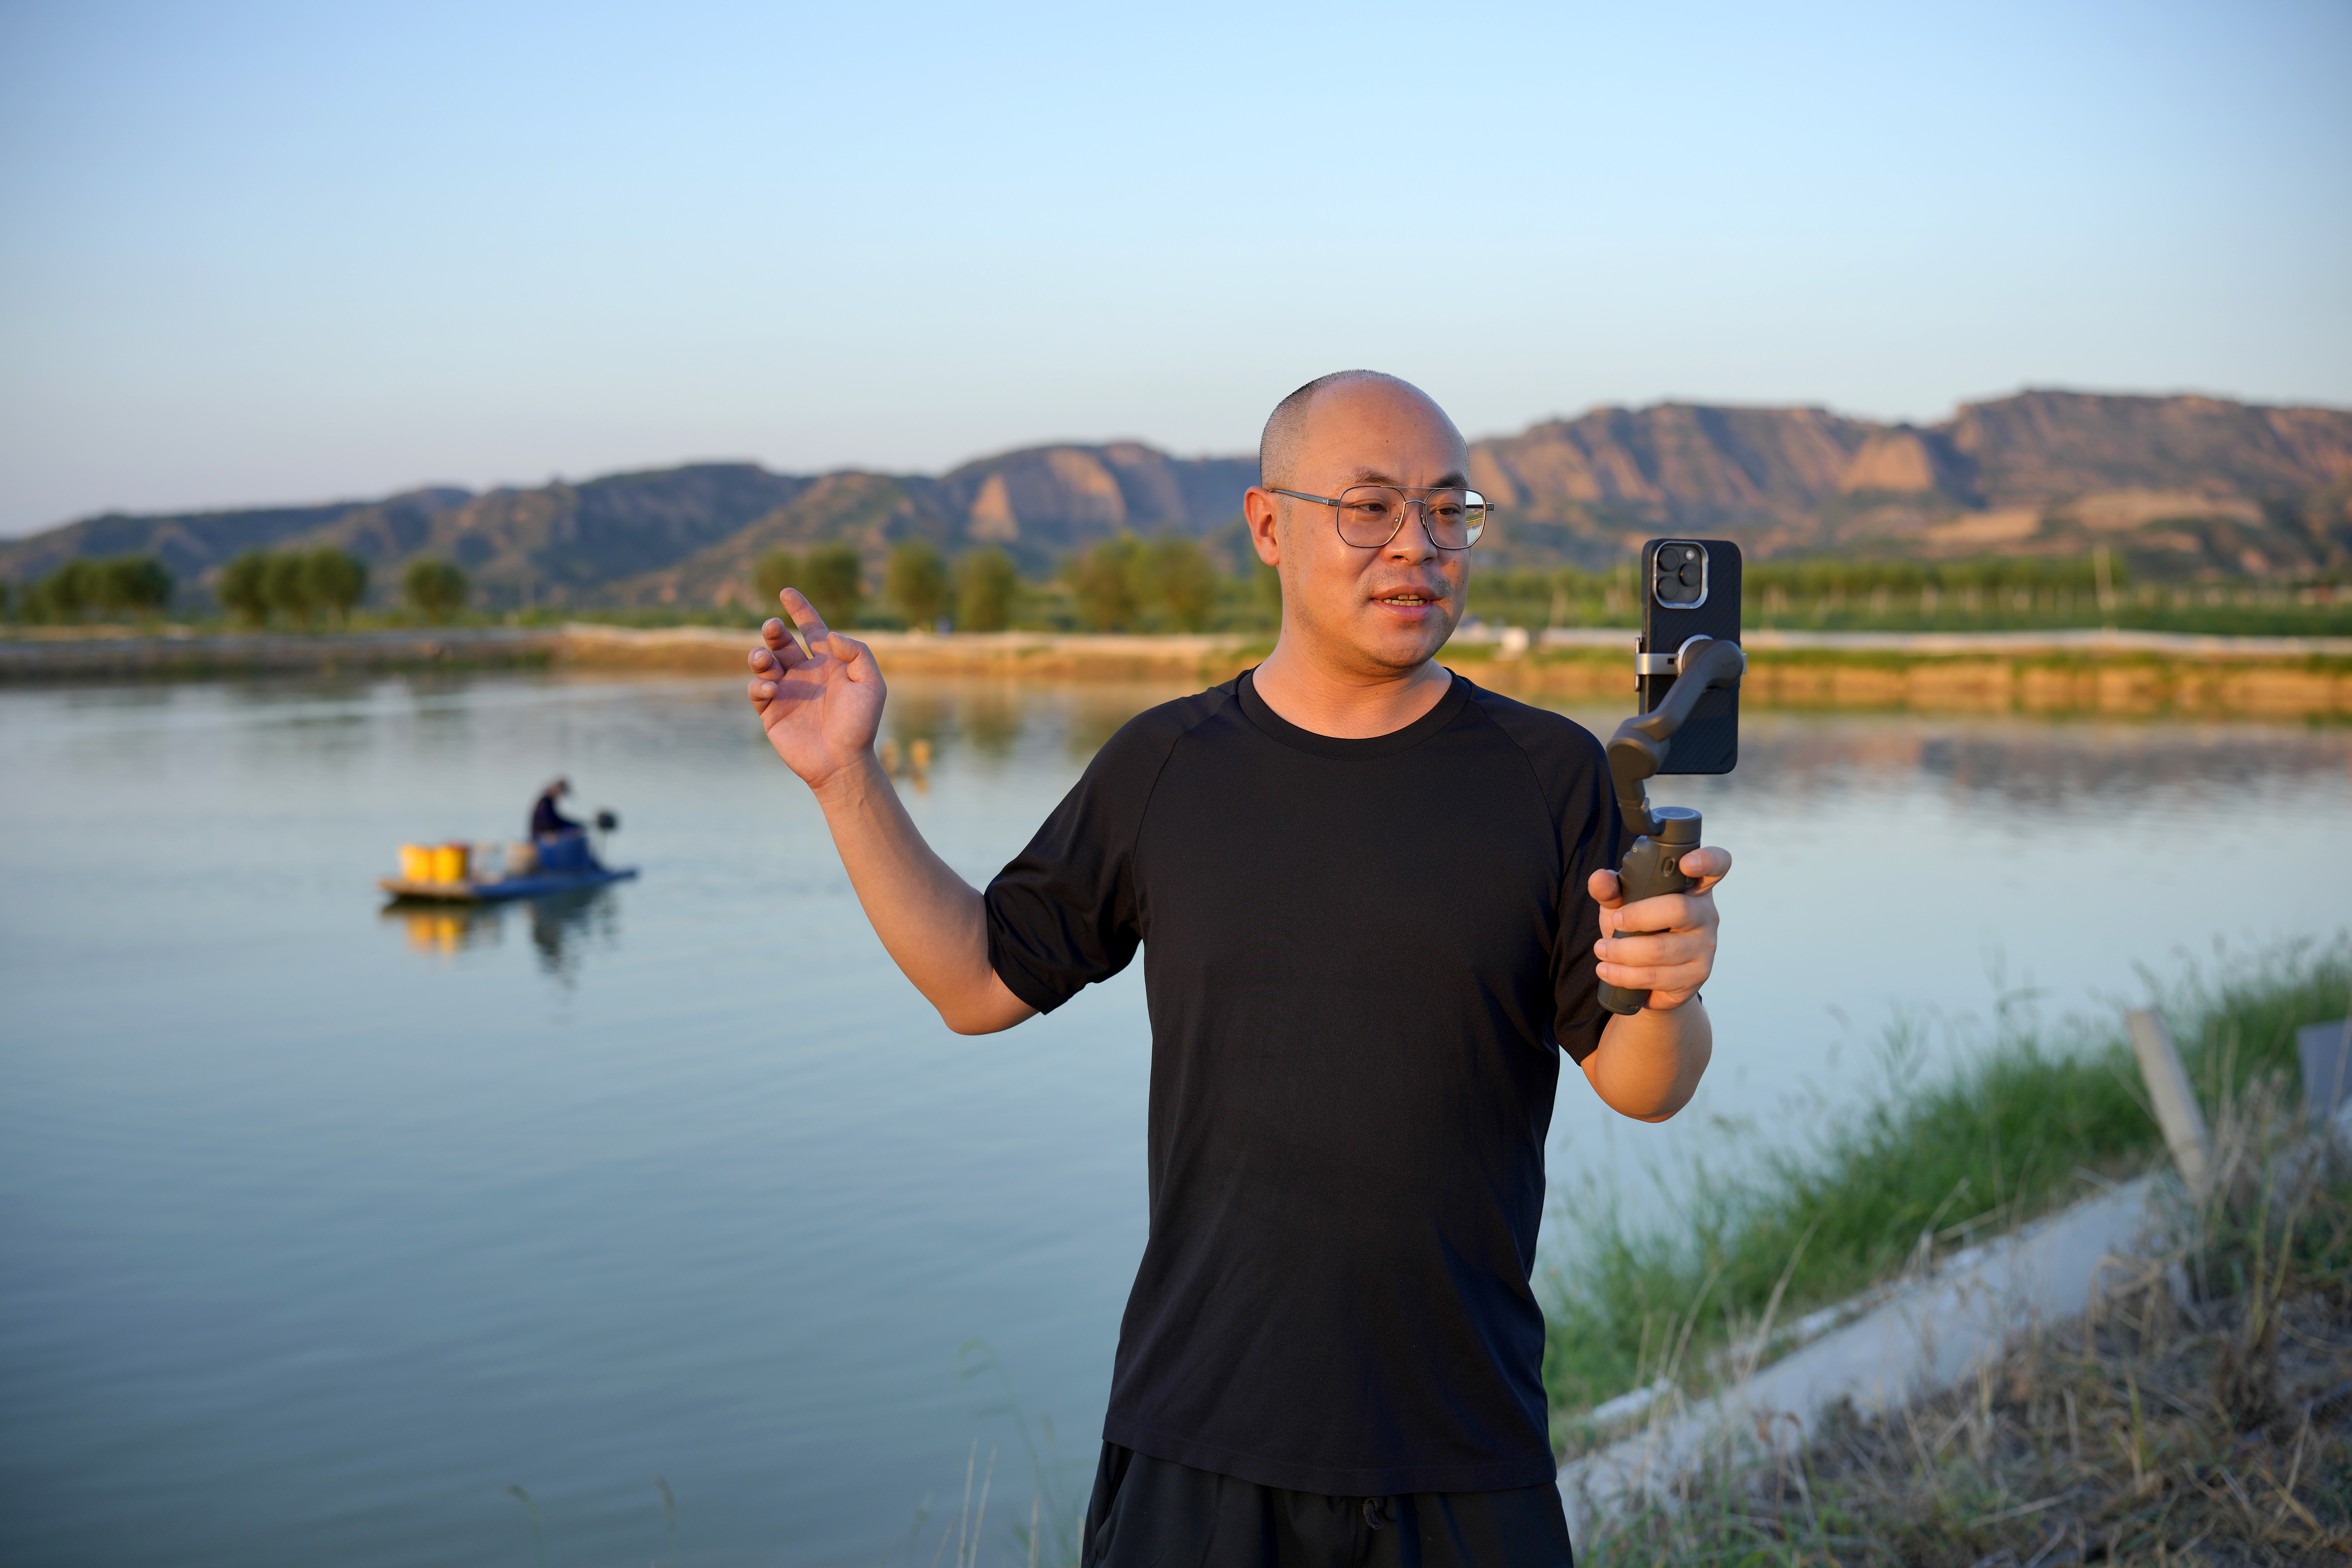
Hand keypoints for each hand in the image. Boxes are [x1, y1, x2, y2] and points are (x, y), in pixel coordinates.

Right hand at [746, 589, 884, 791]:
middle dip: (774, 630)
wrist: (844, 762)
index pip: (812, 629)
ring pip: (765, 662)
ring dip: (760, 654)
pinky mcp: (772, 710)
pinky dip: (760, 684)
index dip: (800, 609)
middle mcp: (805, 673)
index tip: (786, 591)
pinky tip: (773, 689)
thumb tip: (831, 635)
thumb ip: (858, 653)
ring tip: (764, 658)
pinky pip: (758, 690)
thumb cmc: (861, 724)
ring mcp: (787, 691)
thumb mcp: (872, 684)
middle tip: (772, 626)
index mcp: (829, 663)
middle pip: (783, 641)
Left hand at [1587, 846, 1729, 1011]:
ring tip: (1601, 950)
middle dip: (1637, 917)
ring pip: (1662, 950)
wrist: (1649, 974)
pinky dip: (1625, 975)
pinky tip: (1608, 971)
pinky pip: (1658, 977)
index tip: (1686, 863)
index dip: (1707, 860)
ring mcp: (1705, 947)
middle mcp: (1706, 915)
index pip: (1716, 865)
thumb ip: (1611, 889)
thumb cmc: (1640, 928)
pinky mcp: (1696, 977)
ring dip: (1623, 952)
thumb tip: (1600, 879)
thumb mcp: (1622, 904)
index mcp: (1694, 887)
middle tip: (1614, 922)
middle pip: (1679, 909)